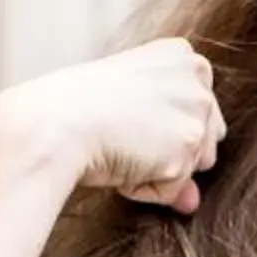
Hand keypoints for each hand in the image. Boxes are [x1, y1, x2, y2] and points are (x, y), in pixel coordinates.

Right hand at [0, 37, 226, 212]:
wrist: (52, 123)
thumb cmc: (74, 111)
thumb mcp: (127, 114)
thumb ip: (168, 145)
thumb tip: (192, 202)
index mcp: (180, 55)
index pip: (195, 110)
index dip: (159, 128)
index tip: (125, 119)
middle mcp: (197, 77)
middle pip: (205, 141)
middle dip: (167, 152)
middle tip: (121, 135)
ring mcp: (196, 110)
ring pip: (192, 167)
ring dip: (157, 171)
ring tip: (120, 147)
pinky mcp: (189, 144)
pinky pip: (173, 191)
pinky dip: (146, 189)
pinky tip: (120, 163)